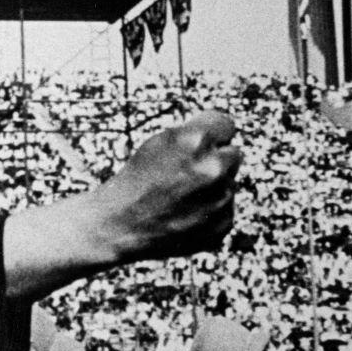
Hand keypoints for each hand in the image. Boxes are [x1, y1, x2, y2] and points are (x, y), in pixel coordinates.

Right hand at [2, 110, 240, 300]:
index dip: (210, 134)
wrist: (117, 226)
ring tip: (178, 197)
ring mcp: (220, 200)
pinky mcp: (222, 226)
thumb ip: (196, 133)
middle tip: (184, 173)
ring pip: (228, 184)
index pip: (226, 124)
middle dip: (214, 160)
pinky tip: (183, 214)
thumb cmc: (135, 181)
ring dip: (211, 189)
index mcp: (196, 140)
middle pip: (233, 154)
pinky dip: (208, 212)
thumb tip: (228, 137)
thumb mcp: (157, 143)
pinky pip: (225, 210)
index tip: (198, 144)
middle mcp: (213, 168)